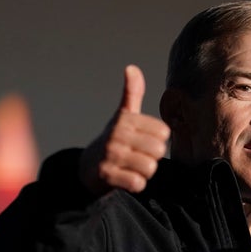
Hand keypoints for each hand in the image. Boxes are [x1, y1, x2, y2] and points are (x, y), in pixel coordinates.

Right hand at [79, 65, 169, 195]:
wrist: (86, 167)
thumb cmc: (113, 140)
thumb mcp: (122, 116)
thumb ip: (132, 94)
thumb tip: (132, 68)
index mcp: (126, 120)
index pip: (163, 132)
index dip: (158, 141)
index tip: (145, 142)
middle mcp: (117, 135)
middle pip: (158, 150)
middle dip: (153, 158)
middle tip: (140, 157)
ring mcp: (111, 155)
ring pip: (150, 167)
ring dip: (145, 172)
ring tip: (134, 168)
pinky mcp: (106, 175)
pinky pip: (137, 183)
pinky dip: (136, 184)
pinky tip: (127, 179)